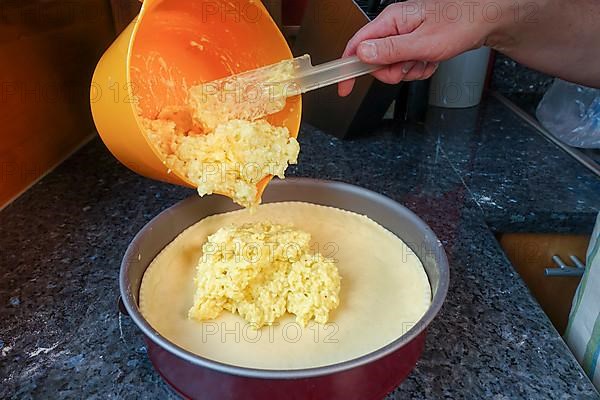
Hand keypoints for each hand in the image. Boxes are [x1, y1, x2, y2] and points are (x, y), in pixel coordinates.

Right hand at [338, 0, 492, 96]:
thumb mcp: (422, 43)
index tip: (344, 86)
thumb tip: (362, 54)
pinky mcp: (414, 43)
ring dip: (409, 71)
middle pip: (375, 61)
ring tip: (426, 60)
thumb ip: (389, 50)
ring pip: (393, 66)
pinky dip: (419, 68)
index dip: (348, 68)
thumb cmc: (459, 24)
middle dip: (392, 71)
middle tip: (409, 67)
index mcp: (390, 21)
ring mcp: (404, 35)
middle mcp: (394, 26)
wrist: (484, 19)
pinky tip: (431, 60)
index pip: (356, 45)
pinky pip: (407, 66)